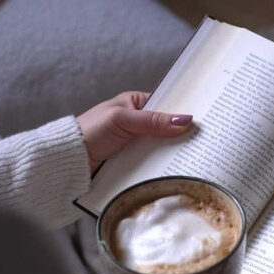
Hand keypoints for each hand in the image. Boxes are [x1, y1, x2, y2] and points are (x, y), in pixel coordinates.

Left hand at [77, 91, 192, 172]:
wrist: (68, 160)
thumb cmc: (91, 131)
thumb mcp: (124, 120)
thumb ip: (154, 121)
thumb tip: (185, 120)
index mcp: (135, 104)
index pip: (165, 106)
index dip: (182, 113)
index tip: (203, 120)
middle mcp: (137, 123)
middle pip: (166, 129)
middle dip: (180, 136)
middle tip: (204, 142)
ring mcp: (135, 143)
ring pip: (160, 147)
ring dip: (172, 153)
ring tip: (196, 158)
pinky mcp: (132, 161)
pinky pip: (151, 162)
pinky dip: (160, 166)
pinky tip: (176, 170)